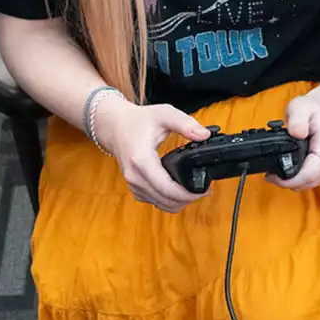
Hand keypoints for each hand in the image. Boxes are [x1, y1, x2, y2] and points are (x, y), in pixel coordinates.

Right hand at [94, 96, 209, 212]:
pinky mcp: (135, 188)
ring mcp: (133, 184)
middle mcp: (135, 176)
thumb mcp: (164, 114)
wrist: (115, 126)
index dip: (188, 194)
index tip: (204, 190)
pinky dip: (168, 201)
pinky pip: (154, 202)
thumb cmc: (138, 120)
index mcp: (142, 160)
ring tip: (194, 191)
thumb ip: (186, 124)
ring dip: (179, 202)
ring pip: (160, 205)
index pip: (167, 189)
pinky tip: (178, 192)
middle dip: (188, 199)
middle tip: (205, 191)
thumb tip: (204, 135)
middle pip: (165, 201)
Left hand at [270, 92, 319, 190]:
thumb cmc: (312, 110)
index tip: (274, 177)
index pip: (313, 171)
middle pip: (311, 181)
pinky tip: (291, 172)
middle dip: (289, 182)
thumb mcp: (300, 106)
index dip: (292, 179)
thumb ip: (297, 118)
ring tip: (279, 173)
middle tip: (271, 175)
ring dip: (294, 182)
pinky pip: (314, 183)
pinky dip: (301, 181)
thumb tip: (296, 132)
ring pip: (312, 184)